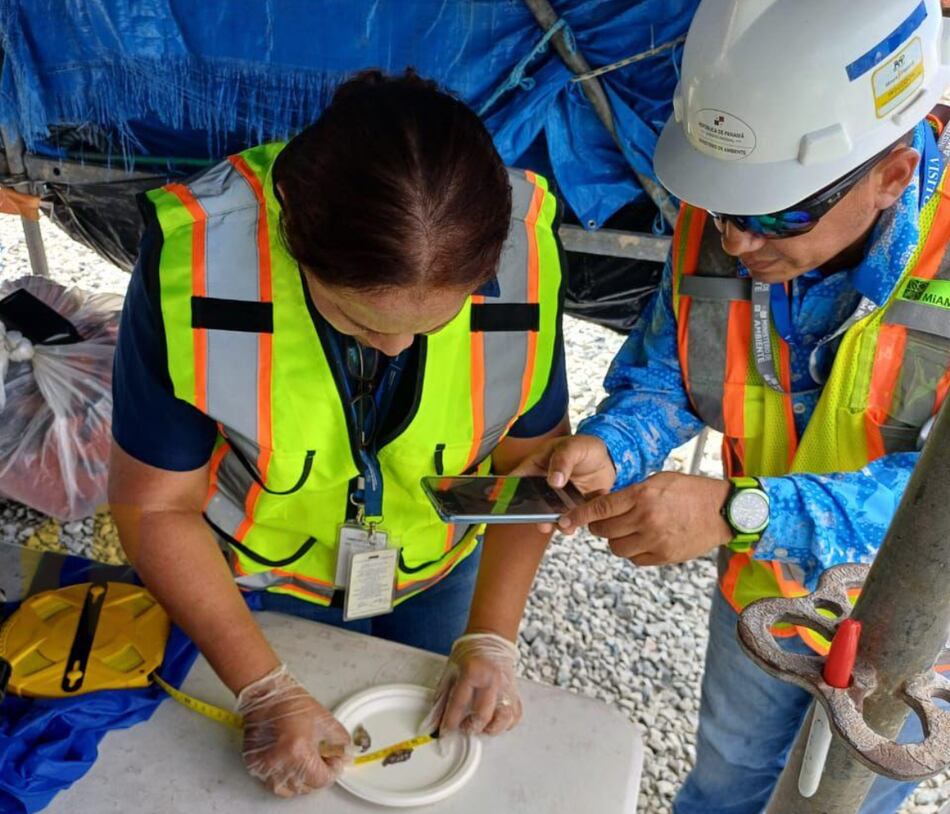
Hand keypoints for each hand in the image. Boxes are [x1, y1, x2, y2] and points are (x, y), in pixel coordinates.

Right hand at [237, 664, 352, 797]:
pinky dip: (284, 779)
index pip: (321, 779)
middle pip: (306, 786)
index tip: (335, 762)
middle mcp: (280, 763)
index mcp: (298, 751)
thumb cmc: (291, 702)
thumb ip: (340, 741)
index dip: (332, 770)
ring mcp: (264, 766)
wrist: (266, 694)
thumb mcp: (325, 720)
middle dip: (318, 775)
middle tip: (323, 759)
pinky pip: (272, 783)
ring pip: (289, 789)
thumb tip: (346, 755)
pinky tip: (291, 765)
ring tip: (306, 763)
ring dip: (302, 780)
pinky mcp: (254, 765)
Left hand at [422, 633, 520, 736]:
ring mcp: (506, 687)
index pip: (459, 703)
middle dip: (470, 727)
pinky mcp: (515, 692)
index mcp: (473, 671)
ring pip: (503, 719)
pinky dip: (505, 724)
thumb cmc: (469, 655)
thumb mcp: (450, 671)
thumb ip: (442, 698)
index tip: (445, 731)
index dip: (450, 721)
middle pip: (483, 715)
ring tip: (480, 726)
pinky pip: (514, 716)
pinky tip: (494, 721)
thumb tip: (434, 721)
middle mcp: (492, 680)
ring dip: (490, 729)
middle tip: (463, 727)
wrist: (489, 640)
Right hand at [511, 435, 616, 531]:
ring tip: (565, 526)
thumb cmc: (585, 447)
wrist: (607, 459)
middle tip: (543, 523)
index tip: (510, 506)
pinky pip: (571, 519)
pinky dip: (576, 522)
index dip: (509, 494)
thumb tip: (554, 480)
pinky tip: (583, 519)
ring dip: (557, 523)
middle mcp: (543, 486)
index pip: (516, 481)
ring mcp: (557, 499)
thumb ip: (563, 460)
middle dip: (536, 516)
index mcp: (535, 467)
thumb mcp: (573, 446)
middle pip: (532, 504)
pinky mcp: (572, 508)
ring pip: (551, 515)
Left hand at [558, 472, 731, 564]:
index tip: (564, 521)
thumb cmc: (689, 491)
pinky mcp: (664, 556)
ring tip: (628, 530)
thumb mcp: (658, 480)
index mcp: (642, 495)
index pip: (599, 508)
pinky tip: (643, 540)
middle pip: (603, 531)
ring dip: (616, 540)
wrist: (723, 511)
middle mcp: (646, 518)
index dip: (578, 516)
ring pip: (616, 548)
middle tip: (604, 523)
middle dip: (598, 527)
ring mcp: (655, 540)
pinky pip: (635, 559)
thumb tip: (605, 506)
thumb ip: (630, 493)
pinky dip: (633, 552)